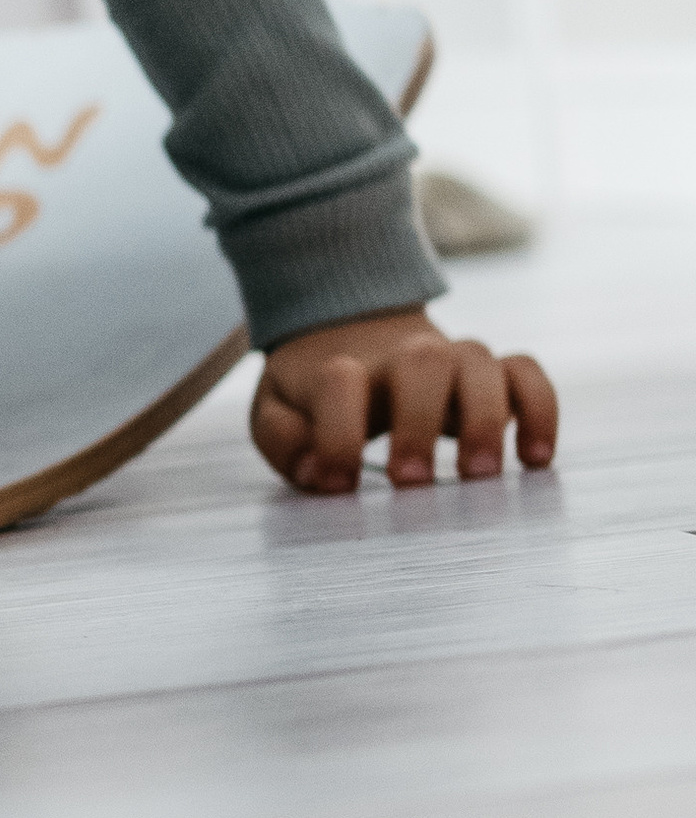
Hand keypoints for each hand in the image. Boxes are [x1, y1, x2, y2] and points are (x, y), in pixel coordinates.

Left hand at [251, 305, 557, 494]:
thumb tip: (318, 473)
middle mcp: (403, 355)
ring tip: (479, 475)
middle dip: (420, 423)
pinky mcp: (492, 374)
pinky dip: (539, 411)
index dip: (335, 435)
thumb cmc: (315, 392)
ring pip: (482, 366)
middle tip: (412, 482)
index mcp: (342, 366)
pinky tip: (535, 461)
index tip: (335, 485)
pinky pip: (528, 376)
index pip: (339, 381)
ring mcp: (453, 360)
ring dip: (484, 419)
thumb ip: (284, 441)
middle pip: (422, 363)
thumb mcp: (278, 412)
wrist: (353, 332)